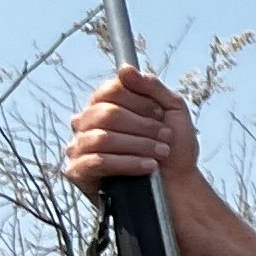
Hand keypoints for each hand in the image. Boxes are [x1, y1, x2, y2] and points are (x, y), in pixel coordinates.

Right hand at [63, 69, 200, 191]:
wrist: (177, 186)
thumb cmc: (172, 148)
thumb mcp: (172, 111)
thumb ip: (151, 87)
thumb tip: (125, 68)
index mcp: (104, 106)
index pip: (109, 90)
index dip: (138, 100)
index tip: (160, 114)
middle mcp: (86, 123)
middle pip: (106, 113)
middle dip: (142, 125)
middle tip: (166, 137)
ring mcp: (79, 147)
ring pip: (102, 138)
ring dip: (139, 145)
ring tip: (161, 153)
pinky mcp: (78, 172)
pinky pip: (98, 161)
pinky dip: (127, 162)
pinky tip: (148, 166)